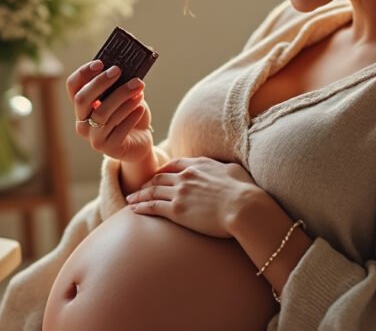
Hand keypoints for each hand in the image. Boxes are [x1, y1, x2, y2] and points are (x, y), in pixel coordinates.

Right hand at [67, 60, 153, 163]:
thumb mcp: (124, 97)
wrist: (140, 142)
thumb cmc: (129, 115)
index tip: (100, 63)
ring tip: (139, 88)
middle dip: (100, 82)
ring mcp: (93, 137)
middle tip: (118, 71)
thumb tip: (128, 67)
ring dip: (121, 97)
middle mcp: (82, 122)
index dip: (83, 73)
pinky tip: (140, 108)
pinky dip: (130, 116)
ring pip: (102, 113)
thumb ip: (121, 84)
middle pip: (82, 99)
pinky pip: (118, 130)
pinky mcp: (108, 149)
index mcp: (82, 106)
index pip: (73, 86)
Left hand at [126, 157, 257, 237]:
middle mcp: (185, 176)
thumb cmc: (246, 191)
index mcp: (199, 165)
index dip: (163, 170)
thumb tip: (224, 170)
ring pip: (152, 191)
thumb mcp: (234, 170)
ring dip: (139, 195)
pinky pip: (152, 206)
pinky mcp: (177, 211)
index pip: (175, 164)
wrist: (244, 207)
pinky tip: (133, 209)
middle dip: (147, 183)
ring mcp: (180, 193)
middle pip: (159, 178)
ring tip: (130, 199)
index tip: (156, 175)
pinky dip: (140, 206)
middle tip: (138, 189)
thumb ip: (223, 167)